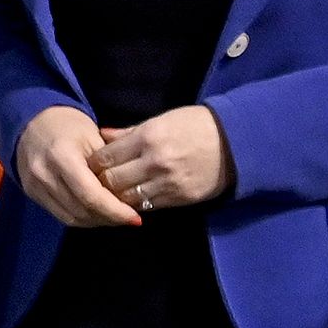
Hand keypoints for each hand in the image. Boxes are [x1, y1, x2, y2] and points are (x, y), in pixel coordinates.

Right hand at [12, 105, 142, 228]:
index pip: (90, 195)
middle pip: (81, 210)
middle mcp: (44, 174)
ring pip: (71, 218)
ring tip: (115, 216)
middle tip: (129, 217)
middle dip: (109, 218)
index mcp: (61, 156)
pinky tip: (96, 213)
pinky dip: (82, 218)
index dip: (115, 211)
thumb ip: (109, 168)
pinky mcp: (31, 193)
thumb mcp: (95, 138)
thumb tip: (130, 196)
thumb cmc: (70, 126)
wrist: (33, 122)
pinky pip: (61, 215)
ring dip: (96, 221)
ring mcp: (34, 186)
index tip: (135, 218)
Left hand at [92, 104, 232, 212]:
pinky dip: (137, 204)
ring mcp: (167, 182)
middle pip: (112, 180)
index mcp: (148, 136)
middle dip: (102, 182)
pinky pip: (147, 207)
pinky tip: (134, 199)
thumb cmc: (196, 125)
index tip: (93, 164)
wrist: (234, 143)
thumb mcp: (163, 120)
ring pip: (127, 198)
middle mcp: (155, 161)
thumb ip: (130, 131)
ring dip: (117, 197)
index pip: (106, 156)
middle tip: (98, 182)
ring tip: (114, 193)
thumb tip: (102, 135)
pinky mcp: (179, 199)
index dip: (95, 162)